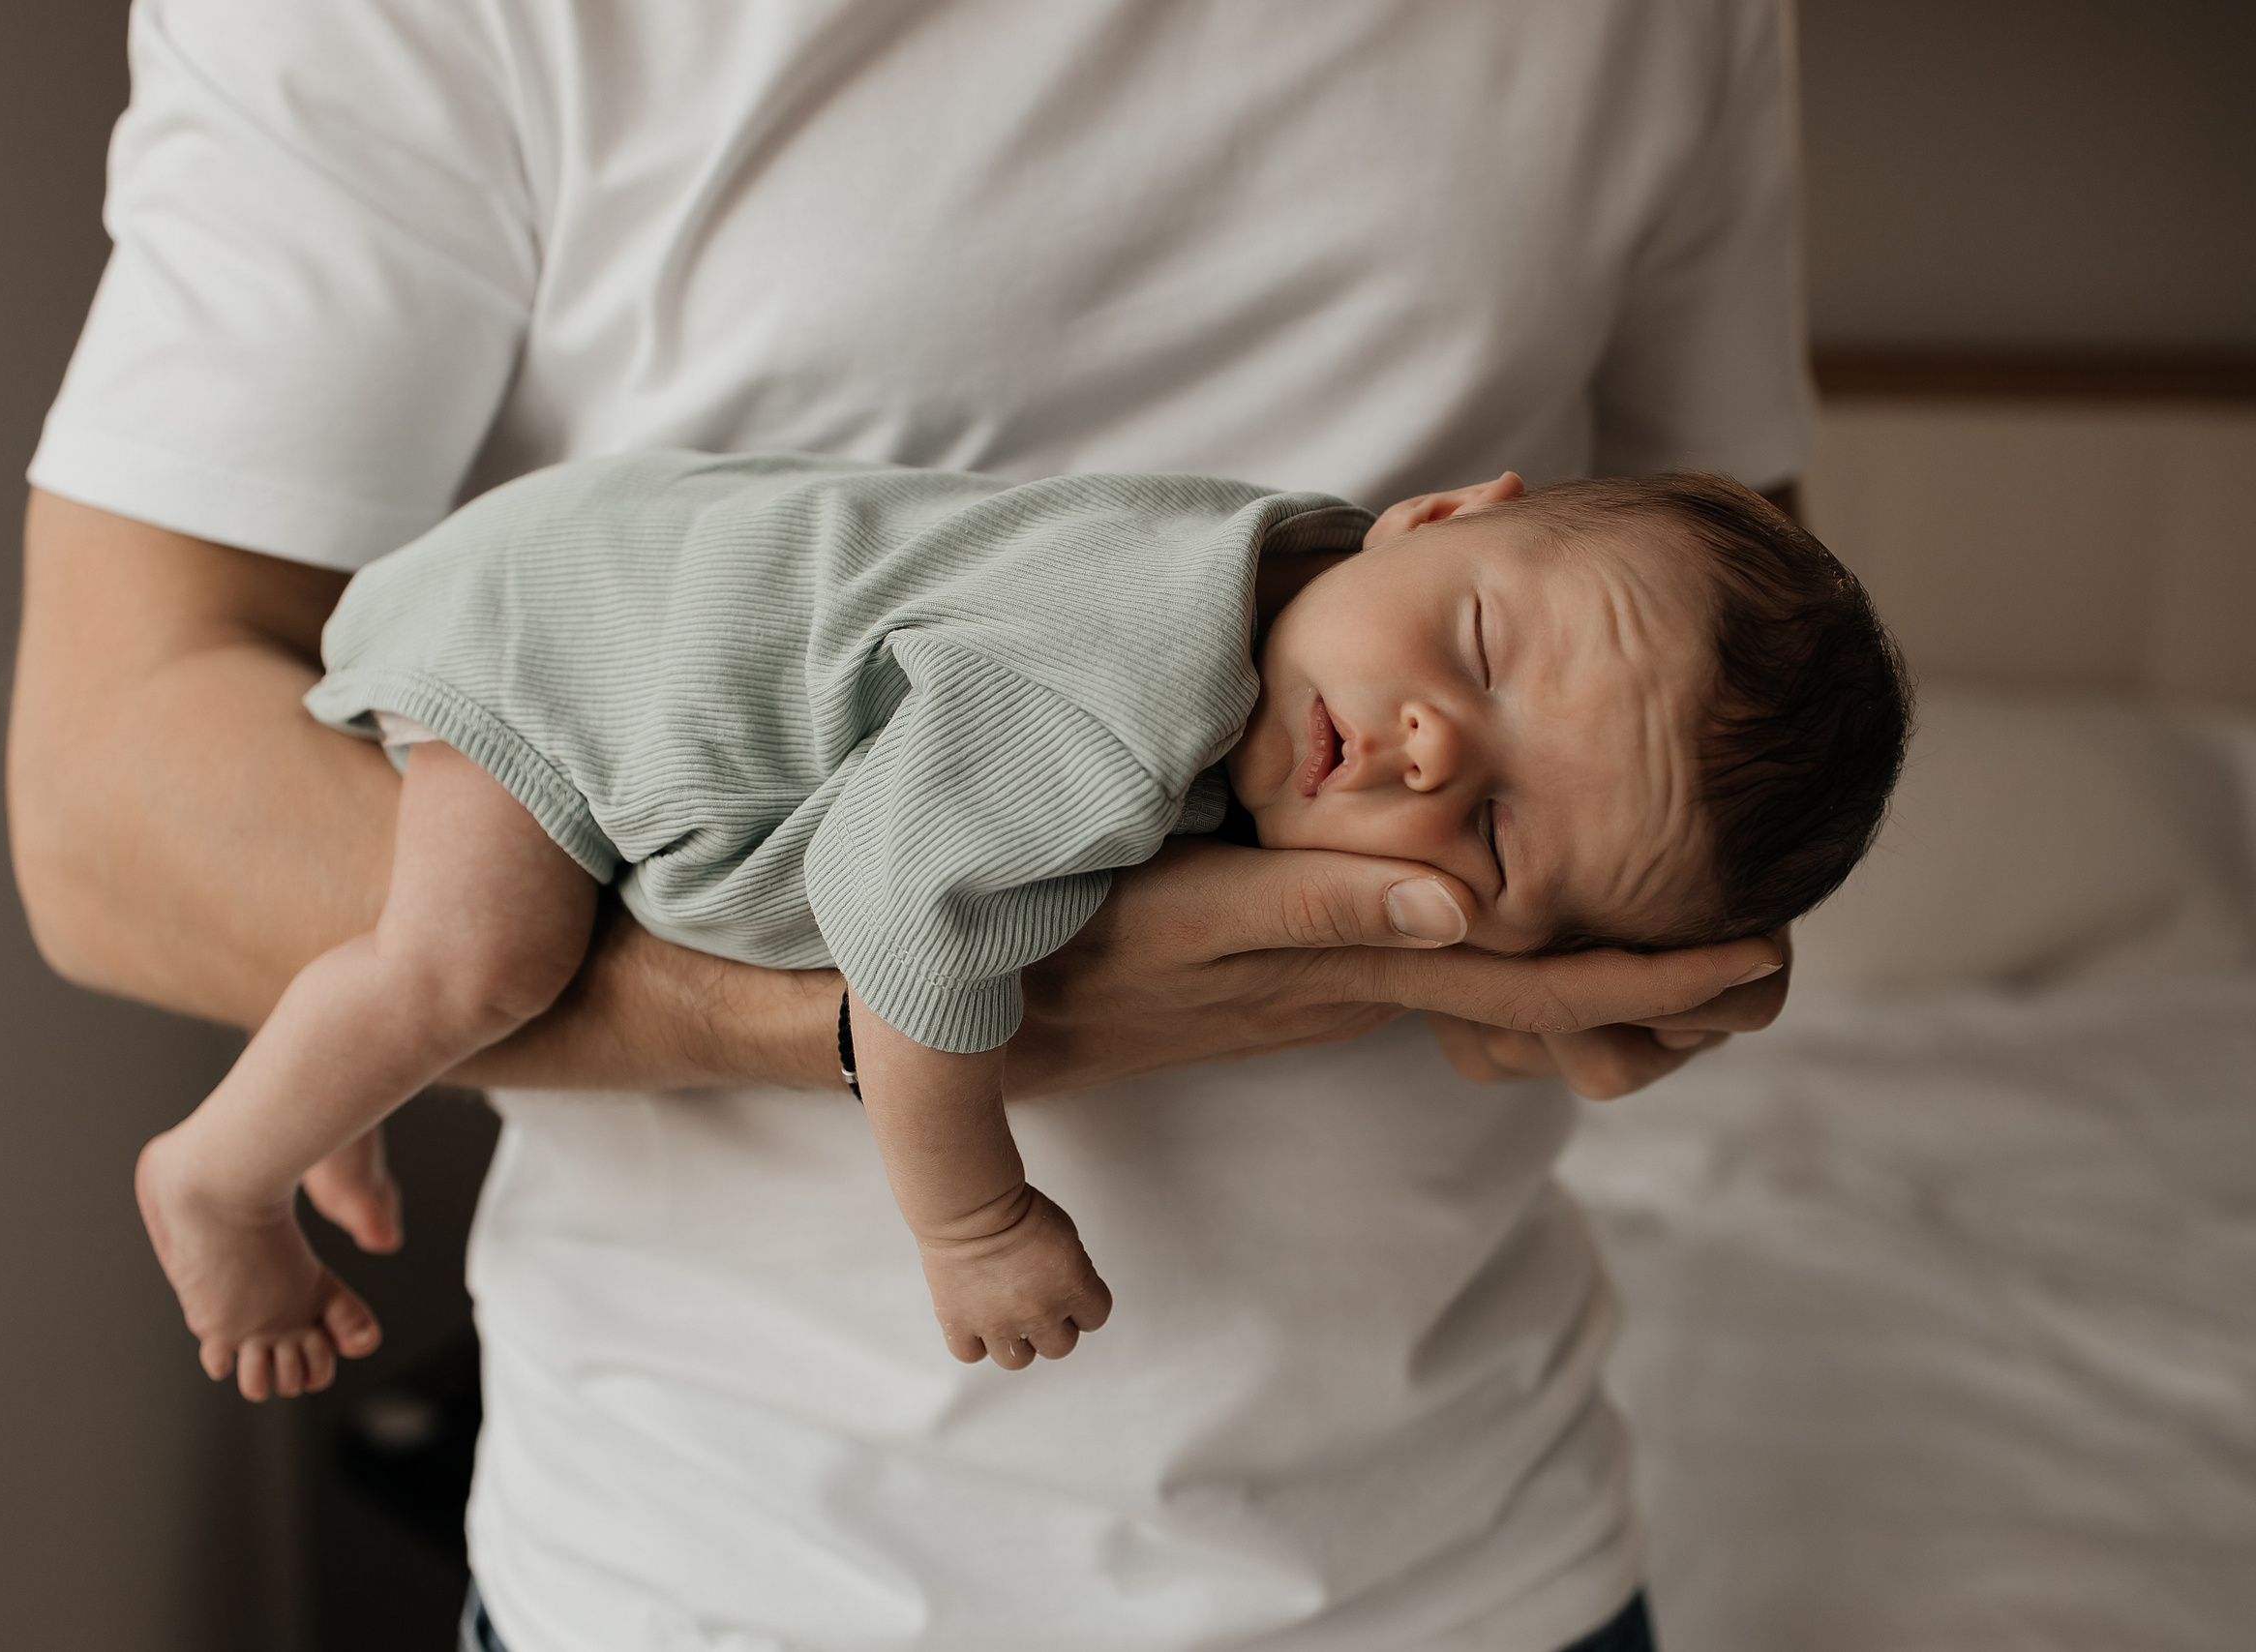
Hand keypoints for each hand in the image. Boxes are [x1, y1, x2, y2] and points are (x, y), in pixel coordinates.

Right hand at [918, 1185, 1113, 1369]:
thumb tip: (1062, 1286)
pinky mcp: (960, 1324)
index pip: (1094, 1317)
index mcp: (1072, 1287)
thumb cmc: (1013, 1207)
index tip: (1071, 1298)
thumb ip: (1069, 1269)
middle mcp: (1040, 1313)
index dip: (1083, 1307)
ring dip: (1014, 1341)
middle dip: (1051, 1328)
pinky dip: (973, 1342)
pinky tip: (974, 1322)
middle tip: (1036, 1306)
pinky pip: (971, 1354)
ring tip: (1005, 1318)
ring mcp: (999, 1323)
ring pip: (1017, 1360)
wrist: (969, 1206)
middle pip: (1059, 1347)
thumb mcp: (1064, 1232)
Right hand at [1007, 838, 1784, 1099]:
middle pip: (1545, 997)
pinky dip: (1512, 952)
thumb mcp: (1189, 914)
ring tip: (1693, 932)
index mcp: (1359, 966)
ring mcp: (1336, 979)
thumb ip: (1321, 904)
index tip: (1766, 958)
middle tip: (1780, 948)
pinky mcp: (1301, 961)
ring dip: (1596, 971)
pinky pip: (1437, 964)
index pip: (1539, 988)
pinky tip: (1526, 911)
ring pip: (1497, 984)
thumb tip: (1472, 899)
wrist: (991, 1015)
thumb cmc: (1077, 948)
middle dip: (1660, 984)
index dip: (1655, 979)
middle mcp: (1367, 980)